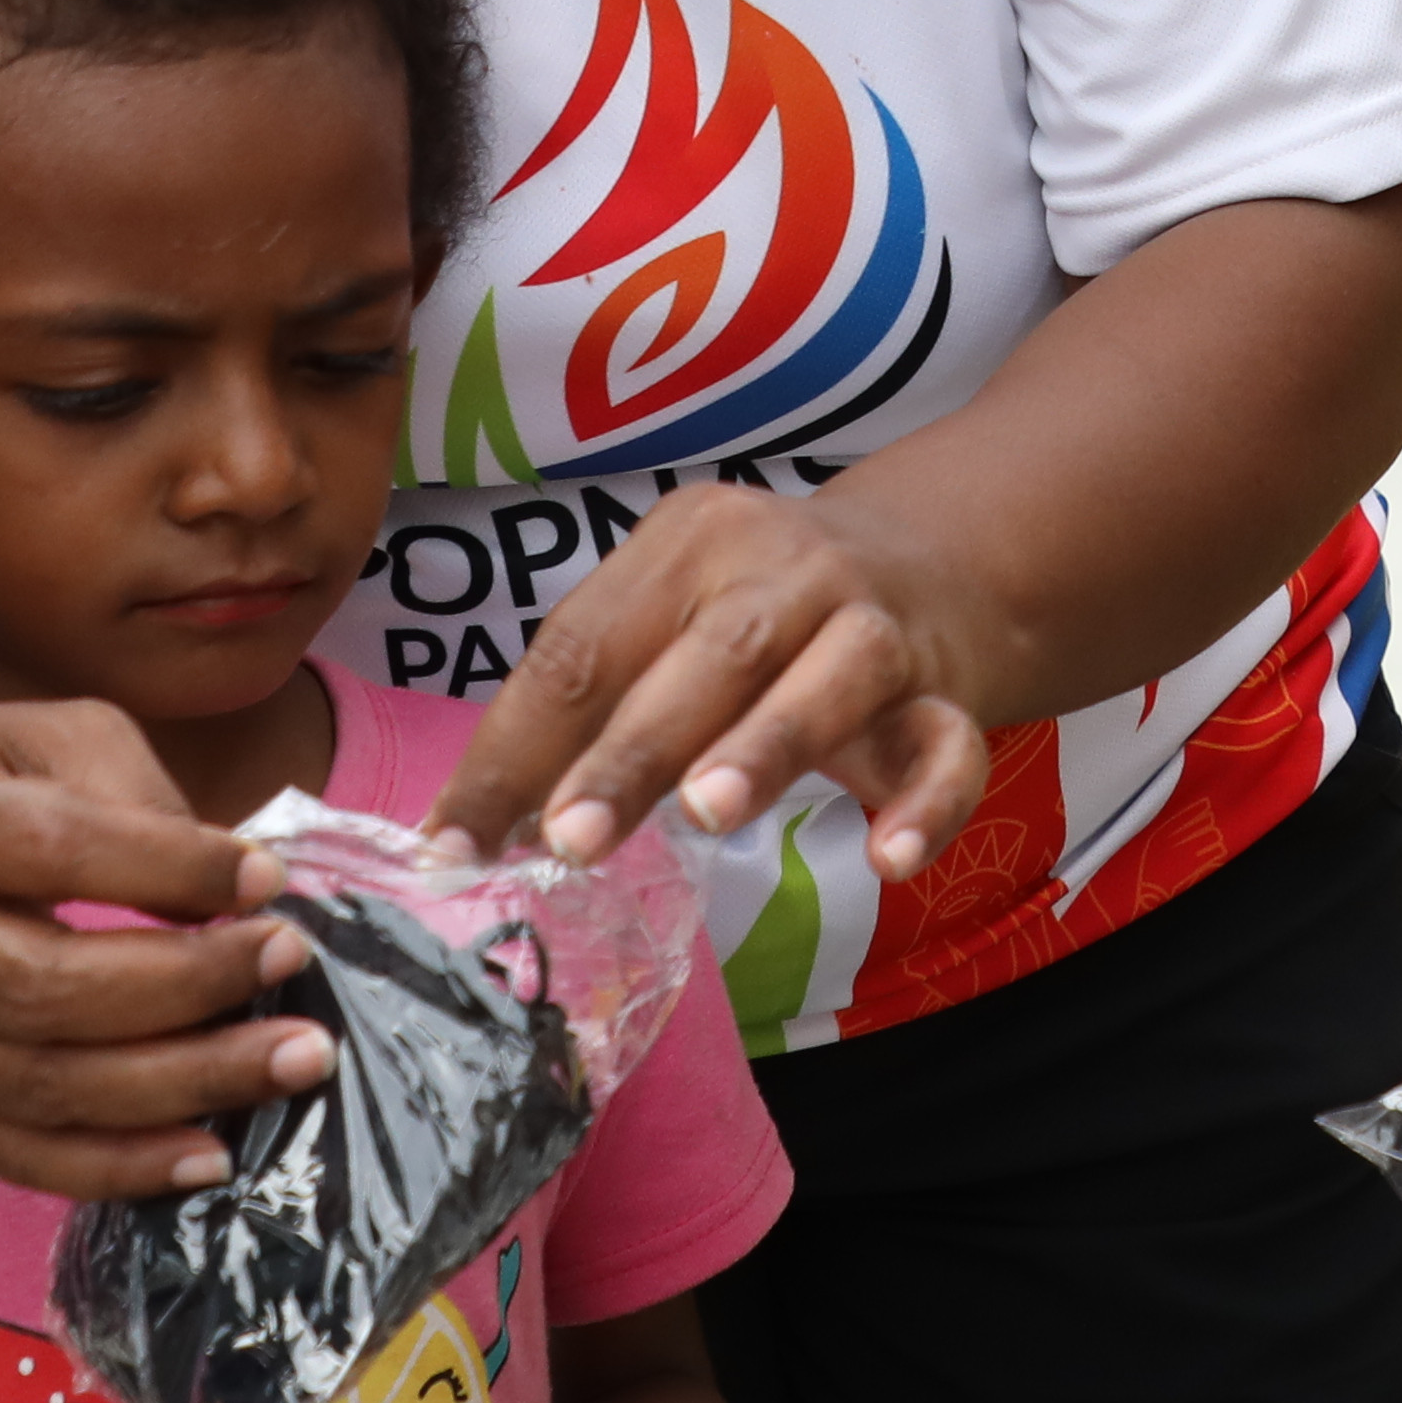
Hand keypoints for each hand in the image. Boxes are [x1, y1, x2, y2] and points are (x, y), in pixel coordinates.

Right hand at [0, 697, 336, 1200]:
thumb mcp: (52, 738)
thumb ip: (137, 795)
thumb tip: (231, 892)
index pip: (53, 849)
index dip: (168, 866)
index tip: (269, 876)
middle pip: (45, 987)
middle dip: (188, 986)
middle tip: (292, 962)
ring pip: (42, 1085)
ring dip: (180, 1084)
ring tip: (292, 1061)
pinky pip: (21, 1156)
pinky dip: (118, 1167)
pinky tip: (210, 1156)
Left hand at [419, 481, 990, 877]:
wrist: (940, 562)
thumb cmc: (764, 612)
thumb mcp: (675, 617)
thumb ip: (598, 700)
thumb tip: (477, 824)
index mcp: (690, 543)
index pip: (584, 648)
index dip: (512, 750)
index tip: (452, 847)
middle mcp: (786, 569)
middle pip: (706, 655)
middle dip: (631, 750)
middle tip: (568, 838)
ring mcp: (875, 625)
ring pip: (830, 676)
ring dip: (768, 742)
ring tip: (709, 812)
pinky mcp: (949, 690)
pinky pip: (948, 746)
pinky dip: (924, 802)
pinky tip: (887, 858)